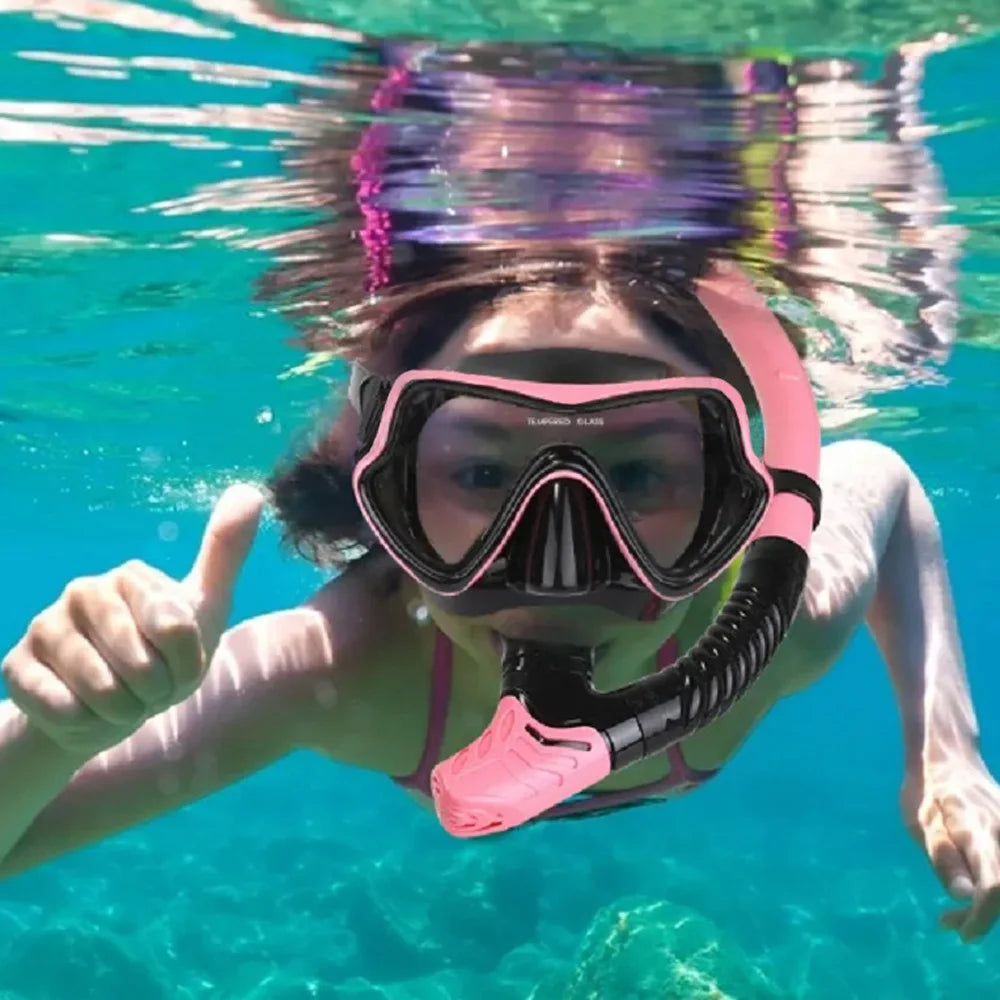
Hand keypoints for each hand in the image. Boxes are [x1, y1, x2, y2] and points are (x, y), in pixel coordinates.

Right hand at [1, 484, 262, 758]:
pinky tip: (85, 712)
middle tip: (149, 688)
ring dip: (122, 710)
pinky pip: (63, 708)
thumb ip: (226, 551)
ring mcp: (45, 625)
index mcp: (132, 576)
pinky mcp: (16, 666)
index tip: (178, 665)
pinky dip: (85, 722)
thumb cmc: (164, 655)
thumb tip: (251, 491)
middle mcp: (84, 590)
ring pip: (101, 688)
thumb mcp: (204, 606)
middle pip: (141, 663)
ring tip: (122, 700)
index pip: (178, 630)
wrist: (110, 710)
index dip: (186, 666)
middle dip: (155, 691)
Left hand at [903, 751, 999, 942]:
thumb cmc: (926, 788)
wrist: (948, 755)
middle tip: (949, 923)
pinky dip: (994, 886)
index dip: (981, 917)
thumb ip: (942, 856)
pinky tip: (972, 891)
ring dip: (989, 904)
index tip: (962, 932)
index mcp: (977, 831)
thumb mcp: (920, 820)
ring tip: (957, 914)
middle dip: (983, 915)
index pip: (992, 886)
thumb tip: (963, 895)